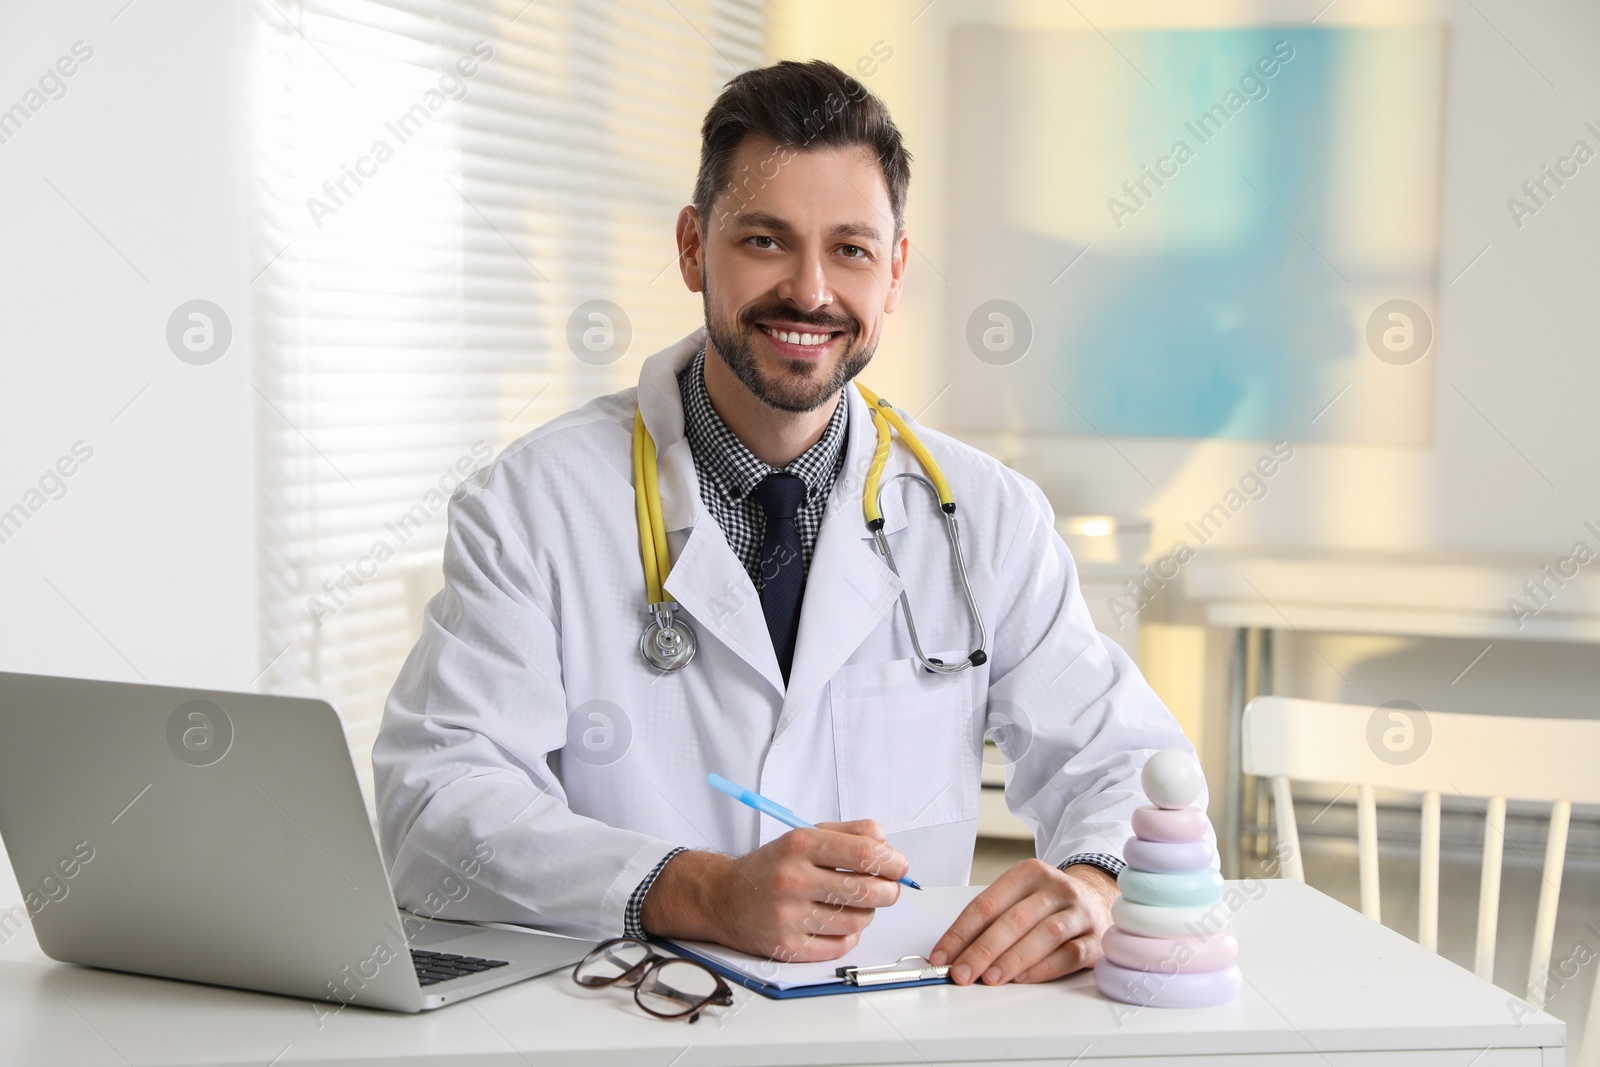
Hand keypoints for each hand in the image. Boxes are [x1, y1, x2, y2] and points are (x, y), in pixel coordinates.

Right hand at [639, 820, 907, 962]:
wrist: (723, 897)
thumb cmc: (773, 865)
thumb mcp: (805, 835)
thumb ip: (850, 833)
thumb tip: (888, 846)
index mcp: (800, 844)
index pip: (864, 852)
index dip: (893, 861)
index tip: (900, 866)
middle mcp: (793, 879)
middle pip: (867, 889)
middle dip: (889, 891)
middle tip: (888, 889)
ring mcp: (789, 916)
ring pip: (858, 920)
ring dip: (867, 914)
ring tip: (856, 904)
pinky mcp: (787, 946)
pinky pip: (840, 945)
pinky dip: (849, 936)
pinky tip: (839, 924)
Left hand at [929, 858, 1117, 984]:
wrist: (1097, 900)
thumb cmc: (1047, 903)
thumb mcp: (1019, 897)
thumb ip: (991, 921)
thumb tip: (955, 954)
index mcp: (1029, 873)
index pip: (986, 904)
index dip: (960, 933)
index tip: (941, 956)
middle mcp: (1056, 888)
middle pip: (1014, 920)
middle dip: (982, 950)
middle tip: (961, 973)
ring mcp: (1079, 912)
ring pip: (1044, 935)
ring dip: (1012, 960)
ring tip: (989, 978)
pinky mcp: (1096, 938)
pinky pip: (1070, 954)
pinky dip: (1044, 968)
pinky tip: (1023, 978)